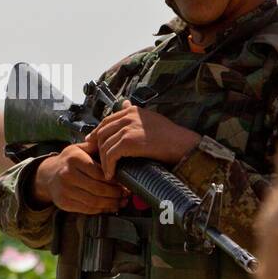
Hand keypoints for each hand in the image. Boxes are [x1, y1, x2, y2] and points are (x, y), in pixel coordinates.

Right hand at [30, 142, 130, 214]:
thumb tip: (115, 147)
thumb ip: (96, 147)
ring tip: (120, 201)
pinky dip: (101, 210)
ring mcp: (65, 190)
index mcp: (74, 158)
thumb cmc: (69, 161)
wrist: (48, 174)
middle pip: (98, 188)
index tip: (124, 183)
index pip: (100, 173)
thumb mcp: (79, 149)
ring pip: (94, 201)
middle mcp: (67, 174)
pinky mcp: (64, 202)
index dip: (115, 180)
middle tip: (126, 194)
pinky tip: (109, 206)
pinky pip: (87, 209)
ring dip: (111, 203)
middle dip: (115, 193)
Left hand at [83, 103, 200, 178]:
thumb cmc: (171, 136)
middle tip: (96, 161)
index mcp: (132, 111)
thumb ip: (135, 115)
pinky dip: (109, 166)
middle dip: (97, 148)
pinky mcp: (129, 141)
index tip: (93, 145)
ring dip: (104, 161)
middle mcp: (128, 116)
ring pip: (105, 145)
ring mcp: (128, 128)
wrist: (184, 145)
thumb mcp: (151, 119)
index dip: (97, 134)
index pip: (107, 121)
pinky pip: (111, 155)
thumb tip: (125, 103)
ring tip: (107, 171)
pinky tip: (111, 175)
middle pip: (102, 132)